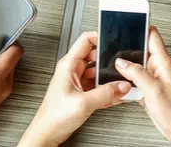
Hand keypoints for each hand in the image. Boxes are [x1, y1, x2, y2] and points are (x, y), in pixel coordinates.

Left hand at [18, 32, 130, 146]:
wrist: (47, 134)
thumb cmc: (53, 117)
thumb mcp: (84, 103)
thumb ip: (106, 93)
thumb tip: (123, 85)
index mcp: (68, 65)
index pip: (86, 40)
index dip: (100, 36)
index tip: (114, 40)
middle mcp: (72, 70)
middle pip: (95, 56)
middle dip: (109, 61)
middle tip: (121, 66)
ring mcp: (77, 81)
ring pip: (98, 72)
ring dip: (109, 78)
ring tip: (120, 83)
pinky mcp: (82, 93)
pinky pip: (98, 86)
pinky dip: (107, 89)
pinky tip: (115, 95)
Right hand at [114, 27, 170, 146]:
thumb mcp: (155, 90)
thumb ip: (137, 73)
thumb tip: (122, 62)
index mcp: (164, 62)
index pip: (152, 35)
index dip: (141, 24)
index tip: (128, 18)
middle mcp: (158, 68)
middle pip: (139, 49)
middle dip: (126, 47)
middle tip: (112, 47)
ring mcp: (152, 79)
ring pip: (134, 65)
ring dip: (124, 66)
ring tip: (114, 68)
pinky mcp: (147, 90)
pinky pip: (133, 80)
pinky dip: (126, 81)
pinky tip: (121, 85)